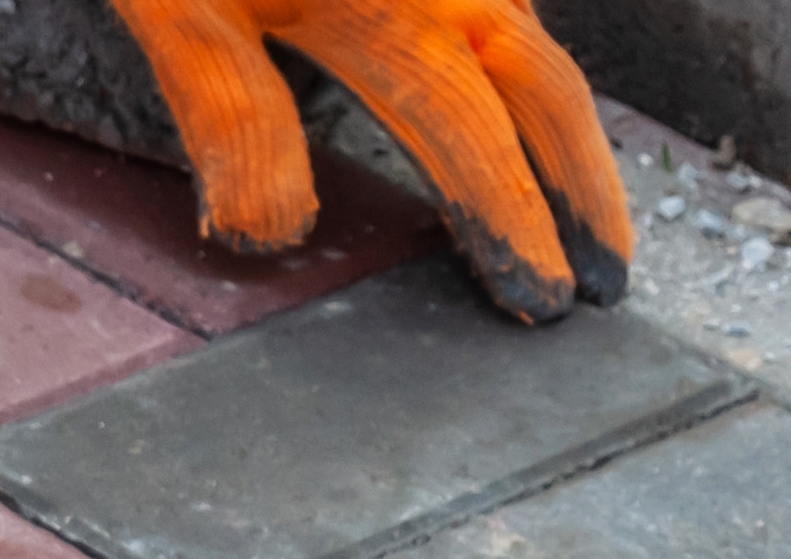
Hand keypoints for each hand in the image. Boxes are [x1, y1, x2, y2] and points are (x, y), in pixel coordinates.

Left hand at [98, 0, 632, 320]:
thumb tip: (269, 238)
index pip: (475, 138)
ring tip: (590, 211)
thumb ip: (234, 114)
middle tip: (611, 279)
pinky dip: (523, 72)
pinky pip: (500, 14)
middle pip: (547, 92)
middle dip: (586, 187)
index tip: (543, 298)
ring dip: (569, 133)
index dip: (514, 220)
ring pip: (534, 46)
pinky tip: (515, 104)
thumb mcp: (180, 9)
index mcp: (389, 13)